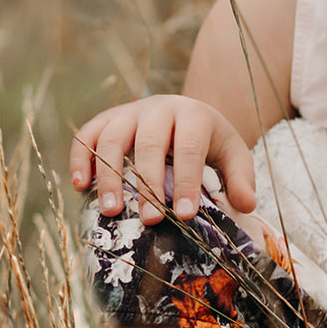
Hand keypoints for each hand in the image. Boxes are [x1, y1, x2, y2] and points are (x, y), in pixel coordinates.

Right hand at [69, 94, 256, 223]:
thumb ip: (240, 178)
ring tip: (111, 211)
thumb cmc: (208, 141)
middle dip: (149, 184)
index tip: (185, 216)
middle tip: (150, 220)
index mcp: (194, 114)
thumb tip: (247, 206)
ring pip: (113, 139)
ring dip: (109, 176)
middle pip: (150, 144)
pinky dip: (80, 158)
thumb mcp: (231, 153)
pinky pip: (87, 135)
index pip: (189, 148)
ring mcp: (129, 112)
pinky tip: (80, 185)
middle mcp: (159, 108)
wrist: (184, 112)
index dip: (186, 182)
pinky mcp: (105, 119)